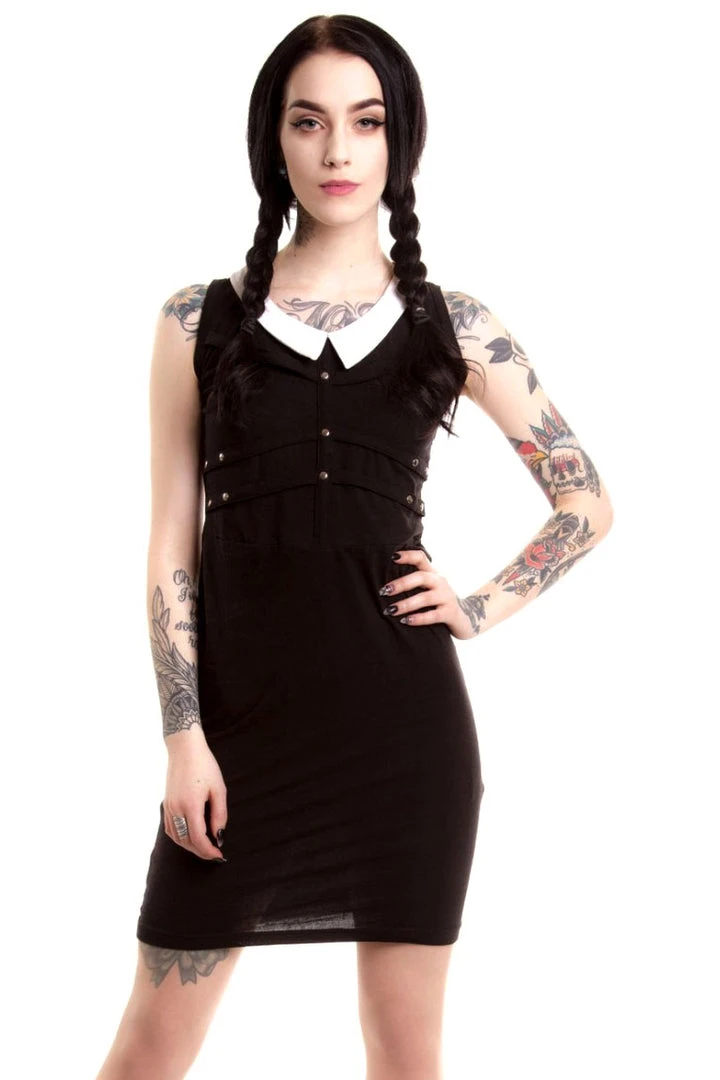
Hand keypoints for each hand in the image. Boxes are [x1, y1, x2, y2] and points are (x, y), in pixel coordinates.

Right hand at [163, 737, 227, 860]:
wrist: (184, 749)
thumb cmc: (205, 766)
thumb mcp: (218, 789)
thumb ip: (219, 815)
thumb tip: (218, 836)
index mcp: (190, 806)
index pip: (198, 839)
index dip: (209, 851)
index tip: (220, 855)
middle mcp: (176, 809)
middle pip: (186, 841)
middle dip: (200, 851)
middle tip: (214, 854)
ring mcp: (169, 807)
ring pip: (176, 837)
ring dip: (189, 846)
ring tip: (204, 847)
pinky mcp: (166, 803)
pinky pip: (170, 828)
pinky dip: (179, 837)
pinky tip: (190, 836)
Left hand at [378, 548, 483, 640]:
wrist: (463, 618)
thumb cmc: (438, 601)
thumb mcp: (429, 587)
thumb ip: (414, 581)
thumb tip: (385, 583)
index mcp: (433, 573)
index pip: (421, 558)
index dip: (407, 555)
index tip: (392, 557)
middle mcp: (441, 582)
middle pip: (421, 577)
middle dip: (401, 584)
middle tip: (384, 591)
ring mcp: (446, 597)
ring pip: (425, 598)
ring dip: (406, 604)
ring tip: (390, 610)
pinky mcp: (449, 613)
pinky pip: (432, 615)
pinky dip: (418, 618)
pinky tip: (405, 621)